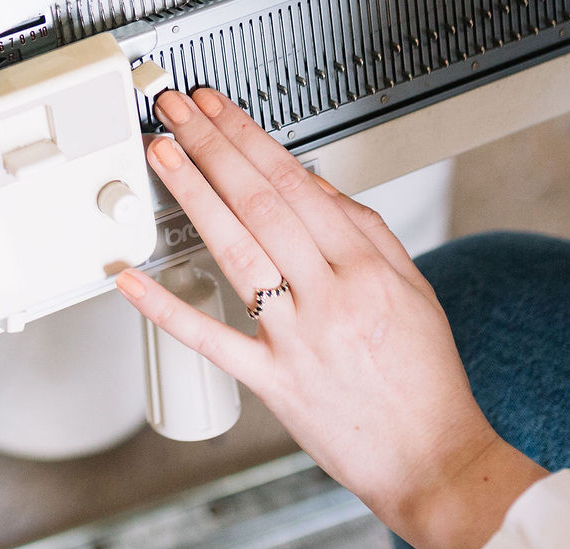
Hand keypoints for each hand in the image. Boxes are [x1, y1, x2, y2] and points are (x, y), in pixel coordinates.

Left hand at [118, 87, 546, 548]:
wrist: (435, 460)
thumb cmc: (425, 379)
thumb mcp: (414, 287)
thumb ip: (364, 229)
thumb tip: (312, 182)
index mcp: (365, 268)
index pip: (295, 183)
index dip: (248, 138)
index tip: (217, 109)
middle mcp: (330, 297)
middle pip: (260, 204)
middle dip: (212, 149)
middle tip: (176, 113)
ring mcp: (297, 340)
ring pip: (235, 253)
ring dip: (192, 197)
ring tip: (161, 157)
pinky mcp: (273, 383)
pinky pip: (212, 339)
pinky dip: (168, 308)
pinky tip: (134, 280)